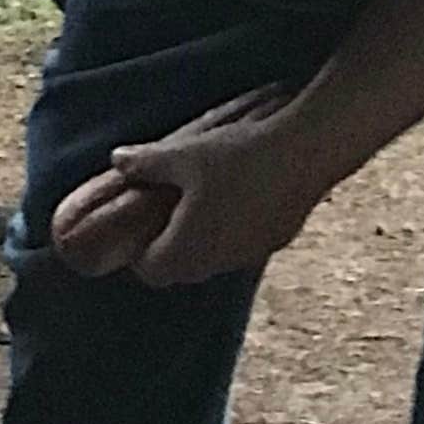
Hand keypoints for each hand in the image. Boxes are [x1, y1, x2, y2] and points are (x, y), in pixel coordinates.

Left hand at [52, 87, 327, 285]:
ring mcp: (250, 255)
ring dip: (202, 241)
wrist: (307, 152)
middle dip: (169, 247)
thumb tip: (117, 160)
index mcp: (187, 248)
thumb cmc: (237, 156)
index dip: (140, 251)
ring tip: (200, 202)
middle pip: (181, 270)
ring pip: (214, 260)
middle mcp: (218, 262)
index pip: (151, 271)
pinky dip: (233, 231)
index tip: (140, 224)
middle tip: (165, 212)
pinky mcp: (277, 242)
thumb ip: (146, 164)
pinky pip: (242, 246)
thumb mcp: (183, 156)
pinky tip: (239, 196)